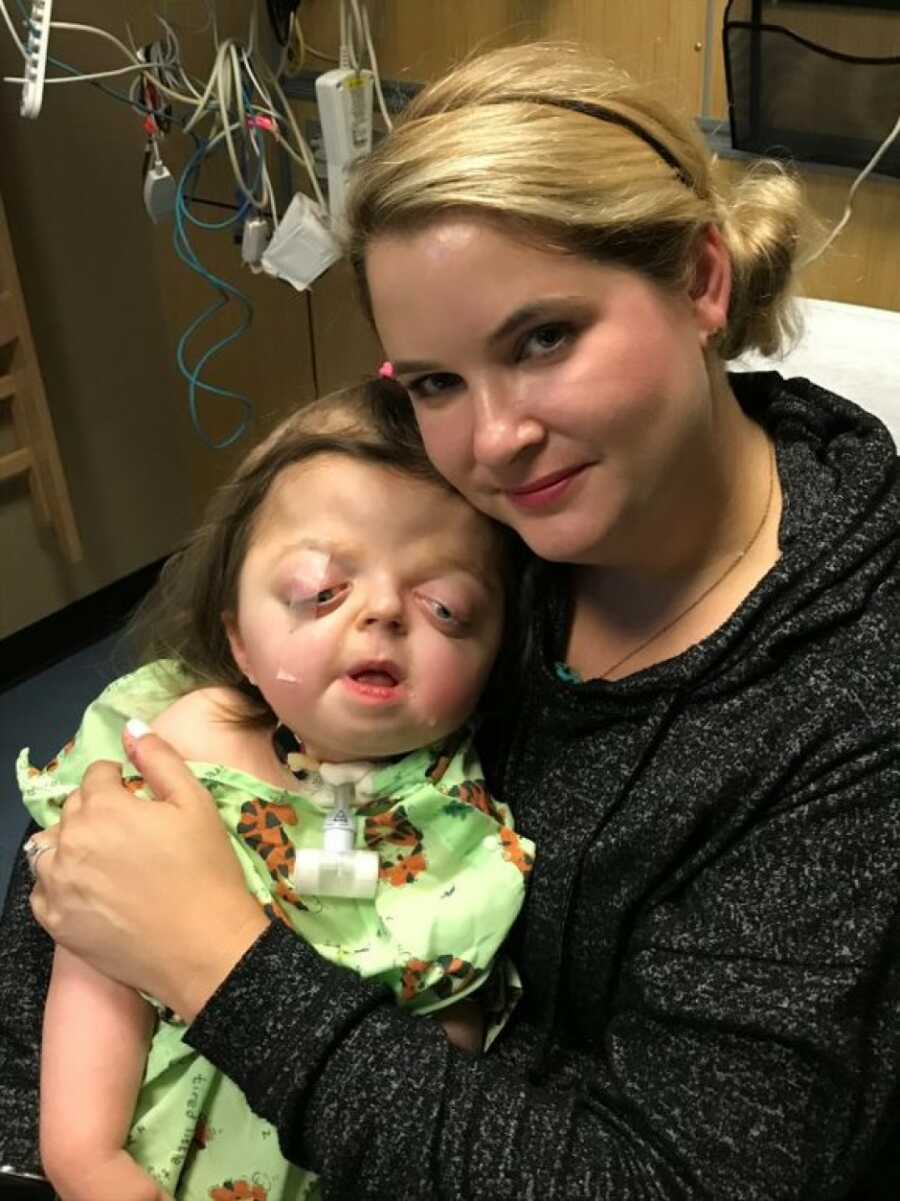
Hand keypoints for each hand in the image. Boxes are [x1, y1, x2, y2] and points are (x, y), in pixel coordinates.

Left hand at [30, 725, 267, 1019]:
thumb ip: (159, 759)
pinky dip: (60, 882)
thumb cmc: (206, 870)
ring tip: (105, 859)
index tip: (140, 798)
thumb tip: (131, 727)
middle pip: (73, 809)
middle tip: (131, 832)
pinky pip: (43, 889)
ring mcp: (58, 885)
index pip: (96, 775)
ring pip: (50, 848)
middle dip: (96, 810)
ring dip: (72, 844)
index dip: (120, 781)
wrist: (204, 947)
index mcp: (104, 807)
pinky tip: (91, 889)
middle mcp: (71, 841)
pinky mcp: (56, 922)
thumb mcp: (195, 803)